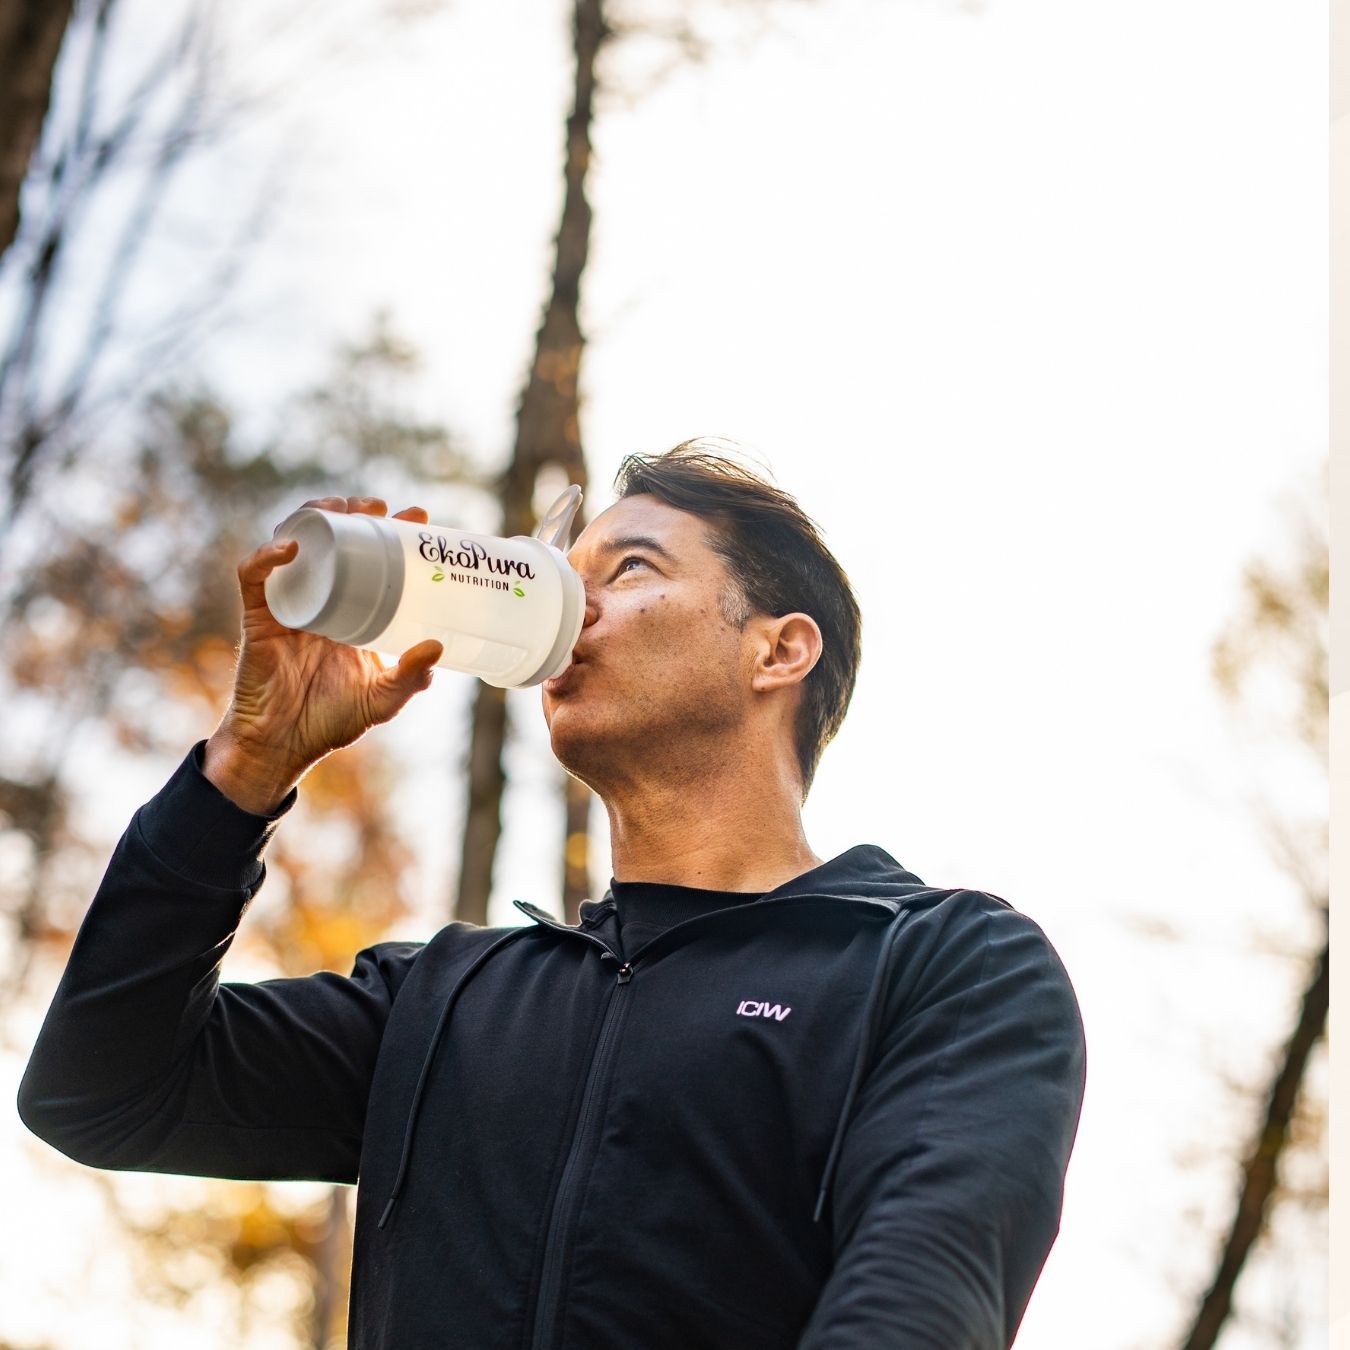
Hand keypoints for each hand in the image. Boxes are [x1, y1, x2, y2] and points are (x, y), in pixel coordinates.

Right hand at [203, 496, 443, 813]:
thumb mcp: (382, 698)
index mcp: (351, 611)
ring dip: (311, 518)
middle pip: (330, 539)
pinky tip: (290, 547)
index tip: (417, 516)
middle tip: (379, 506)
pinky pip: (253, 577)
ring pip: (291, 543)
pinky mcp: (258, 618)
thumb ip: (411, 678)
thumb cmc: (331, 720)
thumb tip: (438, 646)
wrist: (283, 745)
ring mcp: (288, 604)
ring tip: (338, 507)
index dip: (389, 532)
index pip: (370, 558)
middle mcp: (320, 599)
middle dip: (352, 513)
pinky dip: (266, 557)